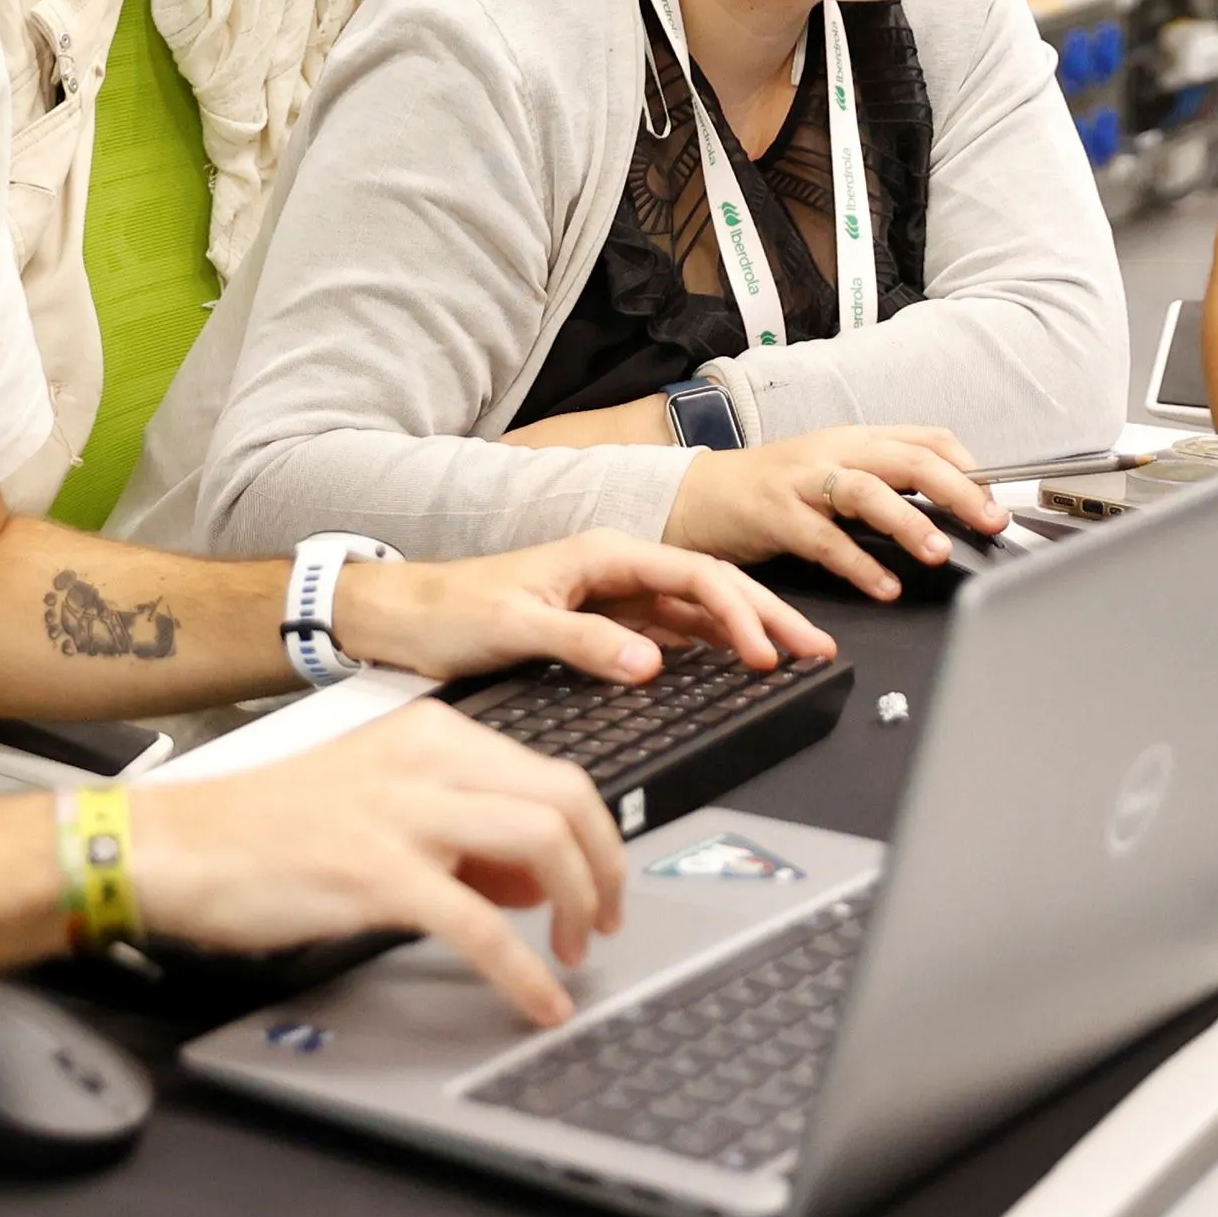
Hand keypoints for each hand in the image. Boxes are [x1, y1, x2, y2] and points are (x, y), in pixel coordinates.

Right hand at [125, 703, 626, 1025]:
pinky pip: (481, 927)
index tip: (601, 881)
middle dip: (605, 869)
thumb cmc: (267, 827)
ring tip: (571, 956)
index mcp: (432, 734)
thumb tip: (531, 880)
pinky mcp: (378, 873)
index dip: (594, 836)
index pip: (554, 772)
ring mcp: (403, 813)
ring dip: (577, 909)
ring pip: (541, 844)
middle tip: (603, 922)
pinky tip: (536, 1000)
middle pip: (566, 799)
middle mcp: (427, 758)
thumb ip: (459, 824)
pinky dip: (524, 972)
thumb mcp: (380, 797)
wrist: (180, 843)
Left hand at [331, 532, 837, 686]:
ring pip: (698, 609)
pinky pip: (672, 631)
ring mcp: (612, 596)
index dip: (739, 614)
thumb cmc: (447, 611)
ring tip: (794, 655)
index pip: (694, 575)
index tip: (765, 653)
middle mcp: (615, 568)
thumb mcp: (515, 627)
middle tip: (816, 649)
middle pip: (711, 586)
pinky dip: (711, 647)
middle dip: (768, 615)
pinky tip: (734, 663)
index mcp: (603, 554)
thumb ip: (584, 644)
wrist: (401, 618)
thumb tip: (649, 662)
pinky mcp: (602, 624)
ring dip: (747, 630)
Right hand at [662, 424, 1003, 598]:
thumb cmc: (772, 491)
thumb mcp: (833, 476)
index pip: (926, 439)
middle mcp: (834, 452)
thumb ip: (883, 485)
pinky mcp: (774, 514)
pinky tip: (884, 587)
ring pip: (866, 491)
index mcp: (856, 441)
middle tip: (989, 521)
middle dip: (956, 489)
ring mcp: (802, 481)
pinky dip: (858, 564)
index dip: (968, 466)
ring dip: (909, 521)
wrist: (697, 496)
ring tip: (937, 552)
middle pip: (907, 459)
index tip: (997, 499)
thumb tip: (947, 506)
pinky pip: (823, 538)